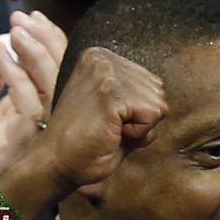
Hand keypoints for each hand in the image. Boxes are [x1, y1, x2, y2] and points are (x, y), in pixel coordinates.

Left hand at [0, 11, 66, 197]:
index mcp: (23, 118)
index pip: (49, 77)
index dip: (45, 46)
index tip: (30, 18)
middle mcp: (33, 128)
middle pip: (60, 81)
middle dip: (47, 44)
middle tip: (25, 18)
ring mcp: (28, 138)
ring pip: (54, 92)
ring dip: (38, 56)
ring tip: (18, 30)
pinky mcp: (17, 147)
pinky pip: (31, 109)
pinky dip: (20, 80)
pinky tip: (4, 59)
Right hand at [0, 47, 166, 219]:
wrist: (56, 162)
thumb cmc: (86, 143)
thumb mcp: (115, 110)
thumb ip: (137, 98)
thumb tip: (163, 99)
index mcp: (100, 57)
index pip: (151, 84)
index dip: (138, 112)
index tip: (108, 120)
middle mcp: (102, 58)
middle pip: (158, 92)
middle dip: (142, 119)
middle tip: (109, 128)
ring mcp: (105, 72)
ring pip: (158, 104)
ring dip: (140, 127)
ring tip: (109, 131)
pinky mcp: (110, 93)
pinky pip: (152, 116)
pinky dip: (139, 134)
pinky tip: (112, 134)